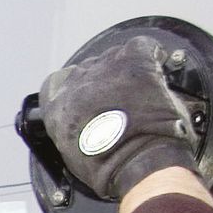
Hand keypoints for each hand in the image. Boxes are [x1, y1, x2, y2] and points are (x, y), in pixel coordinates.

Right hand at [40, 35, 199, 200]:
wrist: (137, 159)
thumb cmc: (109, 165)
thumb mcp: (75, 154)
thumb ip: (75, 131)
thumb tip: (89, 126)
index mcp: (57, 108)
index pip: (55, 84)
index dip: (74, 88)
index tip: (86, 96)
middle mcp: (76, 83)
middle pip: (86, 69)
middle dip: (103, 81)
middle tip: (120, 97)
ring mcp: (104, 70)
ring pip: (112, 57)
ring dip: (124, 70)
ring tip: (140, 88)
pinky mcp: (132, 62)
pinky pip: (140, 46)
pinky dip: (150, 53)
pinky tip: (157, 65)